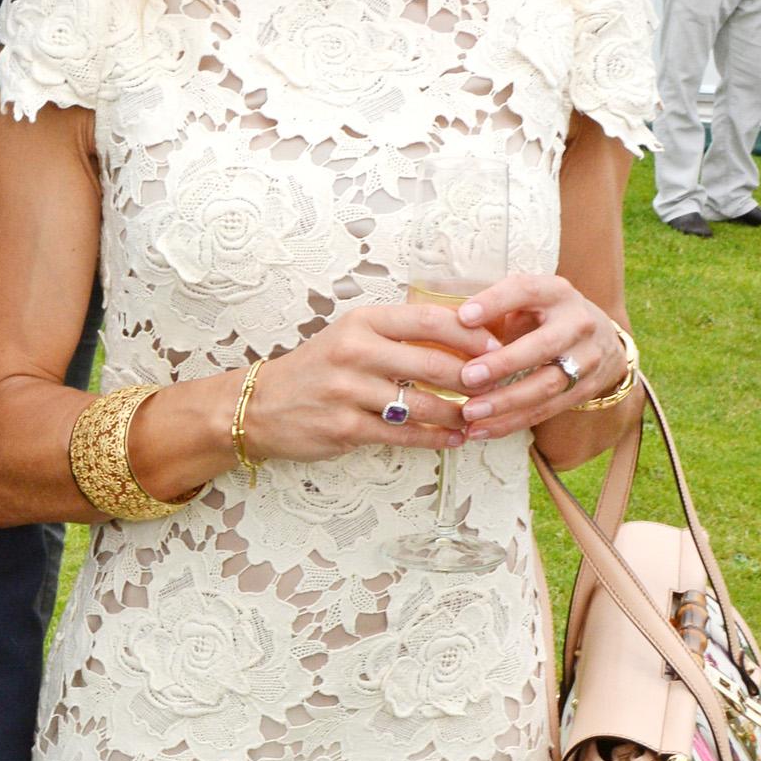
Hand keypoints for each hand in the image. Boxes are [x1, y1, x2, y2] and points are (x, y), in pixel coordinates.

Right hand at [235, 304, 496, 465]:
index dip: (472, 334)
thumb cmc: (318, 369)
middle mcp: (355, 351)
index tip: (498, 346)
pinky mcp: (345, 428)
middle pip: (434, 364)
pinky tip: (453, 440)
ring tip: (480, 417)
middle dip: (475, 379)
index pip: (431, 320)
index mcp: (363, 321)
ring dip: (459, 415)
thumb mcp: (353, 336)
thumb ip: (401, 334)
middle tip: (498, 388)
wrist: (261, 406)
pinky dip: (435, 440)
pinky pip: (403, 435)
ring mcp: (348, 391)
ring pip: (424, 405)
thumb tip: (465, 334)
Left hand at [451, 272, 629, 439]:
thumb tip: (443, 325)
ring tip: (469, 413)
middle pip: (544, 345)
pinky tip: (481, 429)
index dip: (496, 302)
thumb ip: (494, 311)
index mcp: (556, 292)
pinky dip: (511, 422)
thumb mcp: (526, 303)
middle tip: (467, 377)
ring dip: (505, 402)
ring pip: (547, 384)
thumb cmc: (544, 318)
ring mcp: (586, 358)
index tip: (463, 316)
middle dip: (504, 363)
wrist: (600, 340)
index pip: (527, 290)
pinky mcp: (585, 389)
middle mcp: (577, 322)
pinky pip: (546, 410)